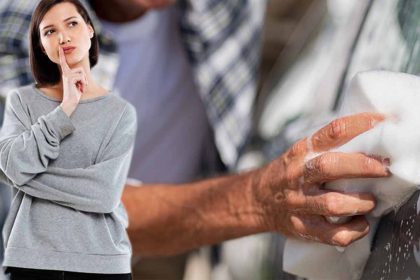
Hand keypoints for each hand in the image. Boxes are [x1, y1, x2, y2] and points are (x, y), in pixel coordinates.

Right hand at [58, 47, 87, 115]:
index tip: (60, 48)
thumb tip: (83, 74)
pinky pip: (82, 77)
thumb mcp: (78, 84)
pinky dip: (83, 84)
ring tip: (80, 88)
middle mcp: (65, 73)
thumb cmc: (75, 94)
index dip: (62, 55)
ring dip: (84, 82)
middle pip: (81, 69)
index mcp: (67, 74)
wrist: (70, 102)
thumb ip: (79, 78)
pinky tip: (79, 89)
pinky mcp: (69, 78)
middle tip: (81, 86)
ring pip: (82, 73)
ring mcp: (67, 75)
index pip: (65, 63)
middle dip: (85, 78)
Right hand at [254, 112, 389, 245]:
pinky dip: (353, 230)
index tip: (382, 123)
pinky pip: (332, 234)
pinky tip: (360, 223)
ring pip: (332, 204)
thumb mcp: (300, 153)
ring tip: (370, 201)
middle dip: (362, 166)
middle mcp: (298, 176)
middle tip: (383, 169)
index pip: (332, 132)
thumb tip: (371, 137)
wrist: (257, 199)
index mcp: (301, 152)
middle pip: (329, 166)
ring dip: (359, 202)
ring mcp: (299, 203)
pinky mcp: (301, 227)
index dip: (360, 124)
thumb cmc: (287, 174)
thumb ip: (328, 146)